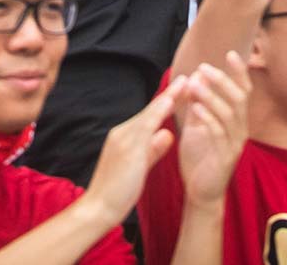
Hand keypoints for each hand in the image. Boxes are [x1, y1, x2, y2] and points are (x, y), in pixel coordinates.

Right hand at [82, 83, 181, 222]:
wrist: (98, 209)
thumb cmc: (118, 192)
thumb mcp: (140, 167)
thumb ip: (154, 149)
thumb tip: (168, 134)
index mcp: (125, 137)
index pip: (150, 116)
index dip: (166, 102)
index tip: (182, 89)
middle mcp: (122, 133)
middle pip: (151, 110)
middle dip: (170, 94)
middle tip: (187, 77)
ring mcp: (122, 139)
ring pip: (149, 114)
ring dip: (167, 97)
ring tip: (184, 83)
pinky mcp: (126, 148)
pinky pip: (145, 126)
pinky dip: (158, 112)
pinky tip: (170, 102)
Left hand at [176, 53, 250, 205]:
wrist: (201, 192)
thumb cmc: (200, 158)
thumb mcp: (196, 126)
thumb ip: (197, 104)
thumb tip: (196, 77)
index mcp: (236, 120)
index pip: (243, 91)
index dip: (239, 72)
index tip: (231, 53)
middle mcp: (240, 129)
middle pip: (239, 98)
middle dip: (223, 80)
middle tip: (205, 67)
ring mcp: (235, 144)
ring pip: (230, 114)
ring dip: (212, 97)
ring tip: (195, 86)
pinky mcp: (226, 158)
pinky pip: (219, 134)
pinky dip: (208, 119)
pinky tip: (196, 110)